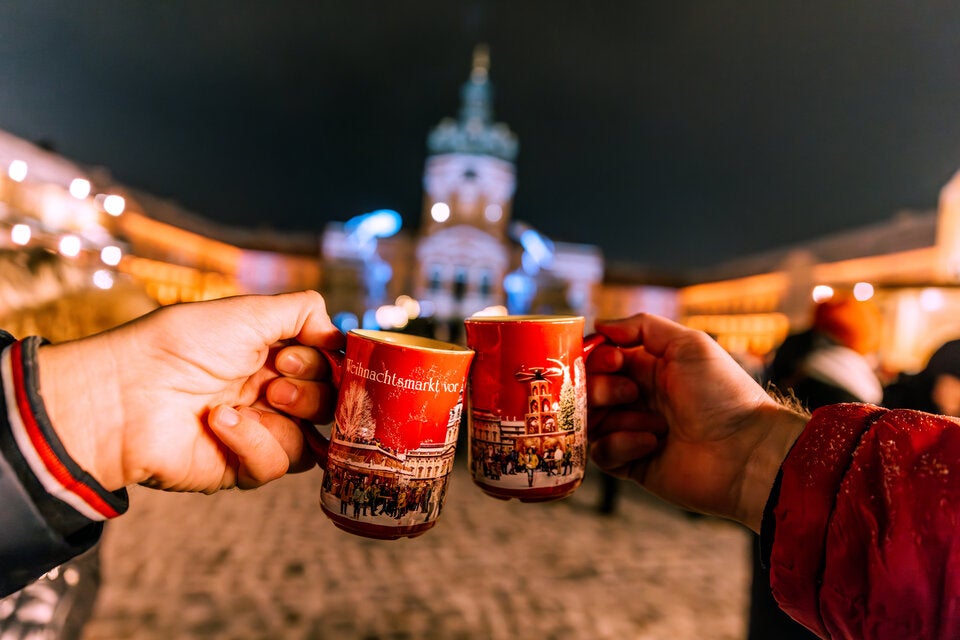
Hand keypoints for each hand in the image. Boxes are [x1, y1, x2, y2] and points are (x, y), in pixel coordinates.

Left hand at [38, 290, 343, 493]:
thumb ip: (303, 312)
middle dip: (311, 386)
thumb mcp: (248, 311)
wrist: (126, 394)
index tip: (296, 352)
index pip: (327, 365)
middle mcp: (267, 393)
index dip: (325, 361)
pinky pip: (279, 463)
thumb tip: (339, 332)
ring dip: (290, 413)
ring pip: (313, 437)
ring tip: (255, 399)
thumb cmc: (181, 346)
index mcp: (269, 355)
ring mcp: (257, 432)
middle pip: (329, 402)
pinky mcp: (241, 468)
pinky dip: (255, 441)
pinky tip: (220, 422)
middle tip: (276, 376)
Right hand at [586, 313, 807, 531]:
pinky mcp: (633, 463)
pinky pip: (603, 452)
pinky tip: (652, 443)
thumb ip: (642, 327)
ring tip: (654, 424)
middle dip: (601, 388)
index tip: (612, 360)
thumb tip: (600, 324)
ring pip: (592, 420)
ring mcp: (633, 431)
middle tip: (631, 393)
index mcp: (649, 368)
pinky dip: (621, 445)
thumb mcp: (689, 344)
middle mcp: (638, 398)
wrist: (747, 451)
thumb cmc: (724, 394)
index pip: (601, 358)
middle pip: (590, 389)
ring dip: (617, 417)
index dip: (597, 357)